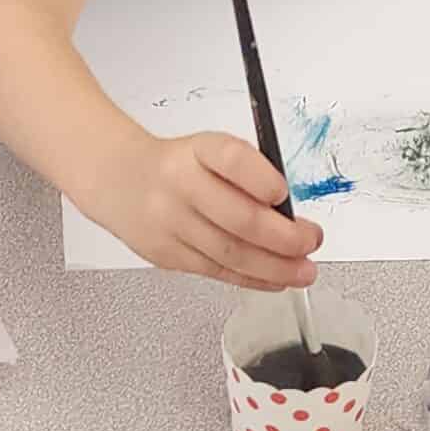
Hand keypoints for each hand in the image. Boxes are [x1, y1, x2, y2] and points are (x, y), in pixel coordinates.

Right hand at [81, 130, 320, 289]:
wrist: (118, 180)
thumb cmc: (177, 165)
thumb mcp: (208, 152)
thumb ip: (247, 176)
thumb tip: (292, 215)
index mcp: (195, 151)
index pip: (231, 159)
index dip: (261, 178)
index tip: (284, 192)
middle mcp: (178, 185)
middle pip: (238, 218)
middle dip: (285, 237)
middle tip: (311, 241)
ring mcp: (170, 224)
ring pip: (231, 254)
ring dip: (275, 267)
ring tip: (303, 271)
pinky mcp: (167, 255)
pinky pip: (217, 272)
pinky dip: (252, 279)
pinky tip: (275, 280)